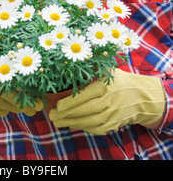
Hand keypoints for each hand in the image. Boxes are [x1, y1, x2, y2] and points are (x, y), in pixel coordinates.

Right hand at [0, 22, 42, 115]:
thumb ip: (11, 60)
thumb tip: (28, 69)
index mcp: (1, 67)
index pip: (21, 86)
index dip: (31, 97)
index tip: (40, 103)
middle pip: (12, 98)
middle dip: (25, 106)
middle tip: (34, 110)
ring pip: (0, 105)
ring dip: (12, 109)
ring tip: (20, 109)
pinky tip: (4, 111)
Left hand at [49, 69, 164, 134]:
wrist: (142, 97)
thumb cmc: (120, 81)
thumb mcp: (107, 71)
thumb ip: (91, 69)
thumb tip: (72, 65)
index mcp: (104, 86)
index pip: (84, 95)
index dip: (70, 102)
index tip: (57, 105)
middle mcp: (109, 101)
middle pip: (85, 110)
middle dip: (66, 115)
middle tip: (52, 115)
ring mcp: (112, 114)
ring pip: (89, 122)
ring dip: (72, 123)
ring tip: (58, 122)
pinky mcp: (114, 124)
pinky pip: (96, 128)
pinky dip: (84, 127)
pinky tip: (73, 124)